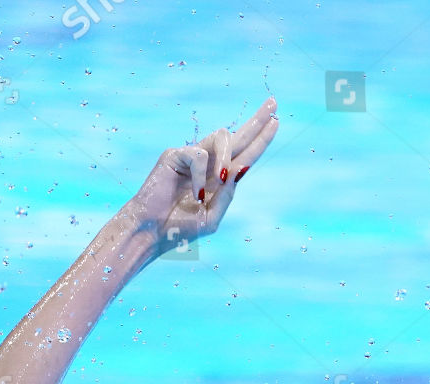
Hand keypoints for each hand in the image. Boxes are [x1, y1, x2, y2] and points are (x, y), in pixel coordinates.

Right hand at [123, 97, 278, 259]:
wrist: (152, 232)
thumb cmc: (180, 227)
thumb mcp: (213, 216)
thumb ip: (228, 195)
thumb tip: (242, 168)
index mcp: (221, 178)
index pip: (246, 154)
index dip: (261, 139)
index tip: (277, 120)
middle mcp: (209, 163)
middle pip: (238, 136)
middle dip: (257, 121)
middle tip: (273, 104)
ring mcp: (192, 157)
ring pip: (222, 137)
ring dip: (228, 156)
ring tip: (223, 179)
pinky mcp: (175, 154)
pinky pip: (199, 156)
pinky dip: (200, 176)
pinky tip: (196, 194)